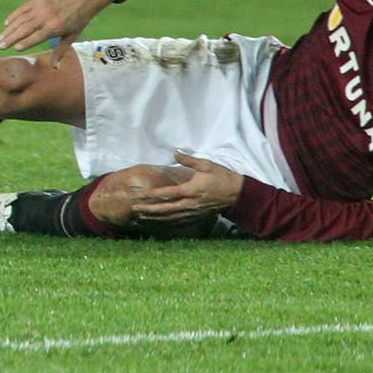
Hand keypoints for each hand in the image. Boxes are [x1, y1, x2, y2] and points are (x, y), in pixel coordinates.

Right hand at [0, 0, 115, 61]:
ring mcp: (41, 6)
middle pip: (25, 28)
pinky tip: (7, 23)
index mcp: (55, 27)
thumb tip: (55, 68)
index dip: (25, 43)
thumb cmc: (80, 18)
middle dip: (11, 38)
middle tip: (1, 46)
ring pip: (21, 19)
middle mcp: (47, 16)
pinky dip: (14, 16)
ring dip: (10, 29)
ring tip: (1, 38)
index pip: (36, 37)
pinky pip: (23, 8)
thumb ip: (60, 51)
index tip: (15, 49)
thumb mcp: (72, 36)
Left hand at [129, 151, 243, 223]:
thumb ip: (188, 159)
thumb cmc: (222, 177)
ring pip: (171, 216)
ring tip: (141, 216)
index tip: (141, 195)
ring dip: (156, 217)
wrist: (238, 194)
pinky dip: (167, 221)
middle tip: (134, 209)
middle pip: (166, 208)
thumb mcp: (206, 164)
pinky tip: (158, 221)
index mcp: (191, 190)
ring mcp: (193, 211)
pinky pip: (179, 219)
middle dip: (149, 209)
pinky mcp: (197, 215)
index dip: (153, 195)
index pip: (168, 194)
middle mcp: (190, 203)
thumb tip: (175, 151)